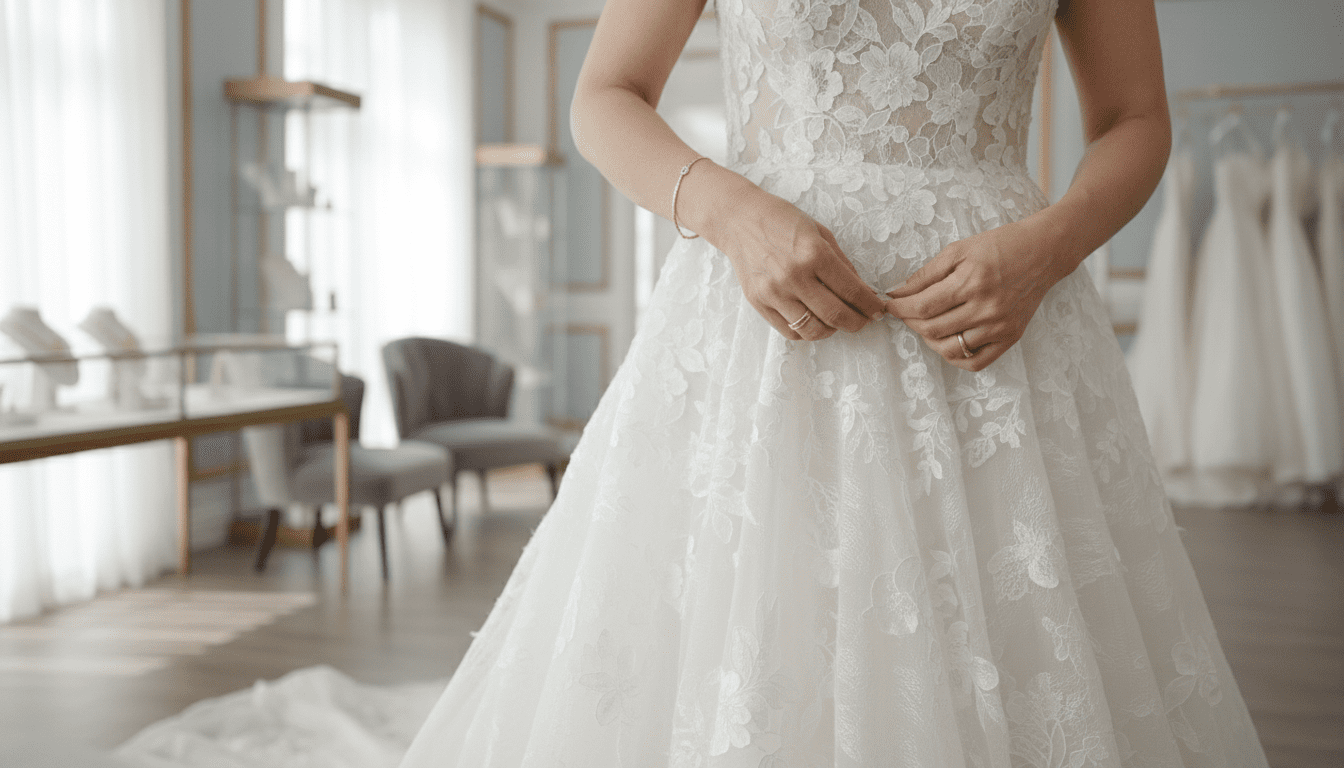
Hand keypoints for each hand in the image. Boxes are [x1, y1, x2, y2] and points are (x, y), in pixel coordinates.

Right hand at [712, 188, 886, 340]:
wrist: (739, 220)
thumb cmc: (782, 221)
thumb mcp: (819, 232)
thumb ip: (842, 263)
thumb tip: (862, 291)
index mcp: (813, 253)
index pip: (852, 290)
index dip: (870, 306)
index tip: (877, 311)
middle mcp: (794, 275)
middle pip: (836, 315)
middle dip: (857, 323)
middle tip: (863, 321)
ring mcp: (774, 292)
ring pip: (813, 330)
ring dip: (832, 331)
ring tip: (836, 322)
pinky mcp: (759, 303)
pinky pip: (790, 331)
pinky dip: (807, 332)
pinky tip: (813, 321)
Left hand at [883, 221, 1069, 371]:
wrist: (1043, 252)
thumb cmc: (999, 246)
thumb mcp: (959, 250)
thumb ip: (926, 274)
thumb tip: (897, 293)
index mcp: (972, 282)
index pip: (923, 307)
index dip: (899, 309)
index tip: (889, 305)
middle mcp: (986, 308)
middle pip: (932, 329)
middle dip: (910, 322)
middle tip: (906, 313)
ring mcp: (999, 327)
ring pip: (950, 349)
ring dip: (929, 340)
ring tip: (926, 325)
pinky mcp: (1010, 338)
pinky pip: (975, 362)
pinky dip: (955, 357)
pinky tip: (947, 341)